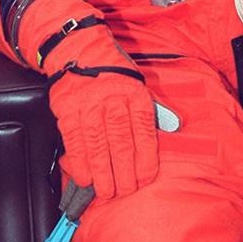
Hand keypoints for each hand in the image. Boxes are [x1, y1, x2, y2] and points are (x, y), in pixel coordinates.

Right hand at [44, 24, 159, 198]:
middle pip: (120, 142)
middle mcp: (113, 99)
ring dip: (102, 173)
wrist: (79, 49)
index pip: (144, 131)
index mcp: (134, 94)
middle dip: (124, 172)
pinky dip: (79, 162)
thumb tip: (175, 126)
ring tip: (106, 192)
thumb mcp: (138, 83)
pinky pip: (74, 140)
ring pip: (97, 145)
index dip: (145, 159)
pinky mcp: (68, 109)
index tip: (145, 179)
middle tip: (125, 192)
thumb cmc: (112, 71)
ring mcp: (89, 104)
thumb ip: (154, 108)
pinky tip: (85, 178)